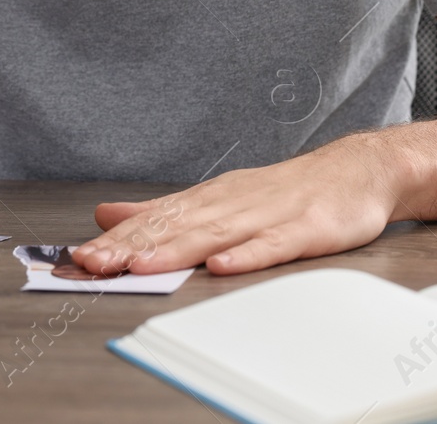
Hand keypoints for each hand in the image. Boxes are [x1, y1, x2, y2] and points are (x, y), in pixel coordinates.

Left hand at [71, 139, 403, 276]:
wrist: (357, 170)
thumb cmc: (287, 191)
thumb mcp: (219, 198)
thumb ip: (163, 212)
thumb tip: (107, 215)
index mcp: (210, 199)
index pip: (155, 221)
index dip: (116, 240)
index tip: (79, 257)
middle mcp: (232, 203)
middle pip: (176, 227)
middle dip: (132, 246)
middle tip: (93, 263)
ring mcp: (269, 214)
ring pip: (216, 233)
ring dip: (176, 250)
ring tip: (140, 265)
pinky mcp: (305, 229)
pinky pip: (273, 244)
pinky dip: (247, 254)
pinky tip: (222, 265)